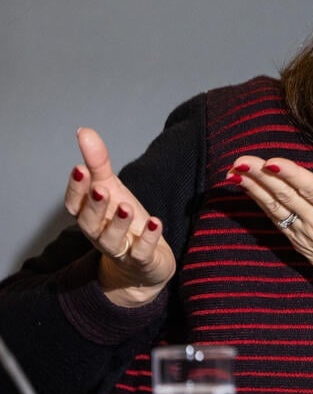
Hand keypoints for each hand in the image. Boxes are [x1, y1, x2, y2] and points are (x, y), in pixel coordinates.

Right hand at [64, 128, 174, 306]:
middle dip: (94, 206)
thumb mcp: (113, 188)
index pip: (75, 204)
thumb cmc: (123, 221)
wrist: (144, 262)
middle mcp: (100, 233)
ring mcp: (121, 249)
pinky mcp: (142, 260)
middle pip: (90, 223)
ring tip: (126, 206)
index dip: (76, 189)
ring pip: (112, 240)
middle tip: (100, 188)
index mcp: (90, 216)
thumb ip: (98, 163)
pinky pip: (143, 252)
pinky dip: (149, 238)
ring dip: (119, 224)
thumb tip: (83, 131)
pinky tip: (156, 222)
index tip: (80, 168)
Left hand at [228, 156, 312, 335]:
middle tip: (241, 160)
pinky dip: (260, 203)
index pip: (312, 189)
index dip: (291, 175)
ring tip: (235, 171)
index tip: (271, 162)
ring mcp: (306, 234)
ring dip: (255, 188)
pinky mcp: (299, 242)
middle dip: (262, 177)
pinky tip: (248, 190)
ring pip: (276, 207)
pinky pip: (277, 219)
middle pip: (286, 195)